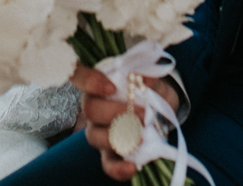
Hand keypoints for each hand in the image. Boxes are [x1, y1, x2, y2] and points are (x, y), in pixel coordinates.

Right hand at [71, 64, 179, 180]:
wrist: (161, 104)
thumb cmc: (148, 86)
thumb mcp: (150, 77)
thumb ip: (146, 74)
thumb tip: (145, 76)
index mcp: (98, 83)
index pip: (81, 78)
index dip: (90, 82)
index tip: (111, 88)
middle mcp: (93, 106)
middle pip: (90, 110)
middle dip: (116, 113)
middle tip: (141, 114)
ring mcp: (99, 131)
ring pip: (94, 136)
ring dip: (118, 138)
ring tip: (141, 137)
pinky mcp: (110, 152)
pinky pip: (107, 163)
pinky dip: (118, 168)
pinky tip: (132, 167)